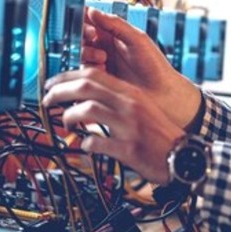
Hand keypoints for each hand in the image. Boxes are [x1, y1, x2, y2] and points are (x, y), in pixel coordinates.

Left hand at [42, 68, 184, 183]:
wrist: (183, 156)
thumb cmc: (159, 134)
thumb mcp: (140, 108)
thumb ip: (116, 100)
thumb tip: (86, 100)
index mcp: (131, 93)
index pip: (93, 74)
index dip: (67, 77)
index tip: (52, 84)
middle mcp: (129, 105)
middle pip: (86, 88)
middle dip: (60, 91)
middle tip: (47, 99)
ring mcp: (129, 126)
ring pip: (88, 111)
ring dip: (70, 116)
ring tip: (66, 123)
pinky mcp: (129, 149)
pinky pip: (98, 142)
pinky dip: (86, 144)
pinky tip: (86, 145)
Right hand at [80, 8, 201, 128]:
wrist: (161, 95)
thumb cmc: (154, 66)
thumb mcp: (136, 39)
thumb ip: (115, 24)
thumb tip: (92, 10)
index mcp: (115, 33)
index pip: (92, 20)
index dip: (85, 18)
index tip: (86, 18)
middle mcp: (106, 46)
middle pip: (82, 36)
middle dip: (84, 36)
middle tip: (94, 38)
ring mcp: (101, 63)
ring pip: (82, 53)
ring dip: (87, 53)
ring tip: (102, 58)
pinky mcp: (99, 79)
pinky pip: (85, 71)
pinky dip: (89, 68)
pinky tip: (103, 70)